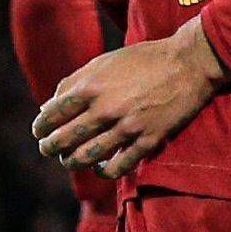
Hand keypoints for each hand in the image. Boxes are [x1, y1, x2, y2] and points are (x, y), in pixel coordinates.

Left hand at [32, 20, 226, 178]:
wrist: (189, 63)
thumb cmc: (144, 59)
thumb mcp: (104, 62)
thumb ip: (74, 82)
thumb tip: (48, 106)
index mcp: (90, 87)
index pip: (51, 115)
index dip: (41, 127)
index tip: (40, 132)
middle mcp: (106, 109)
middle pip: (65, 139)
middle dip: (51, 148)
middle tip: (49, 150)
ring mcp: (128, 126)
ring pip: (88, 156)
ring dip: (73, 162)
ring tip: (71, 161)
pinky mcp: (149, 139)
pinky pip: (120, 165)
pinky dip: (104, 171)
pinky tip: (100, 169)